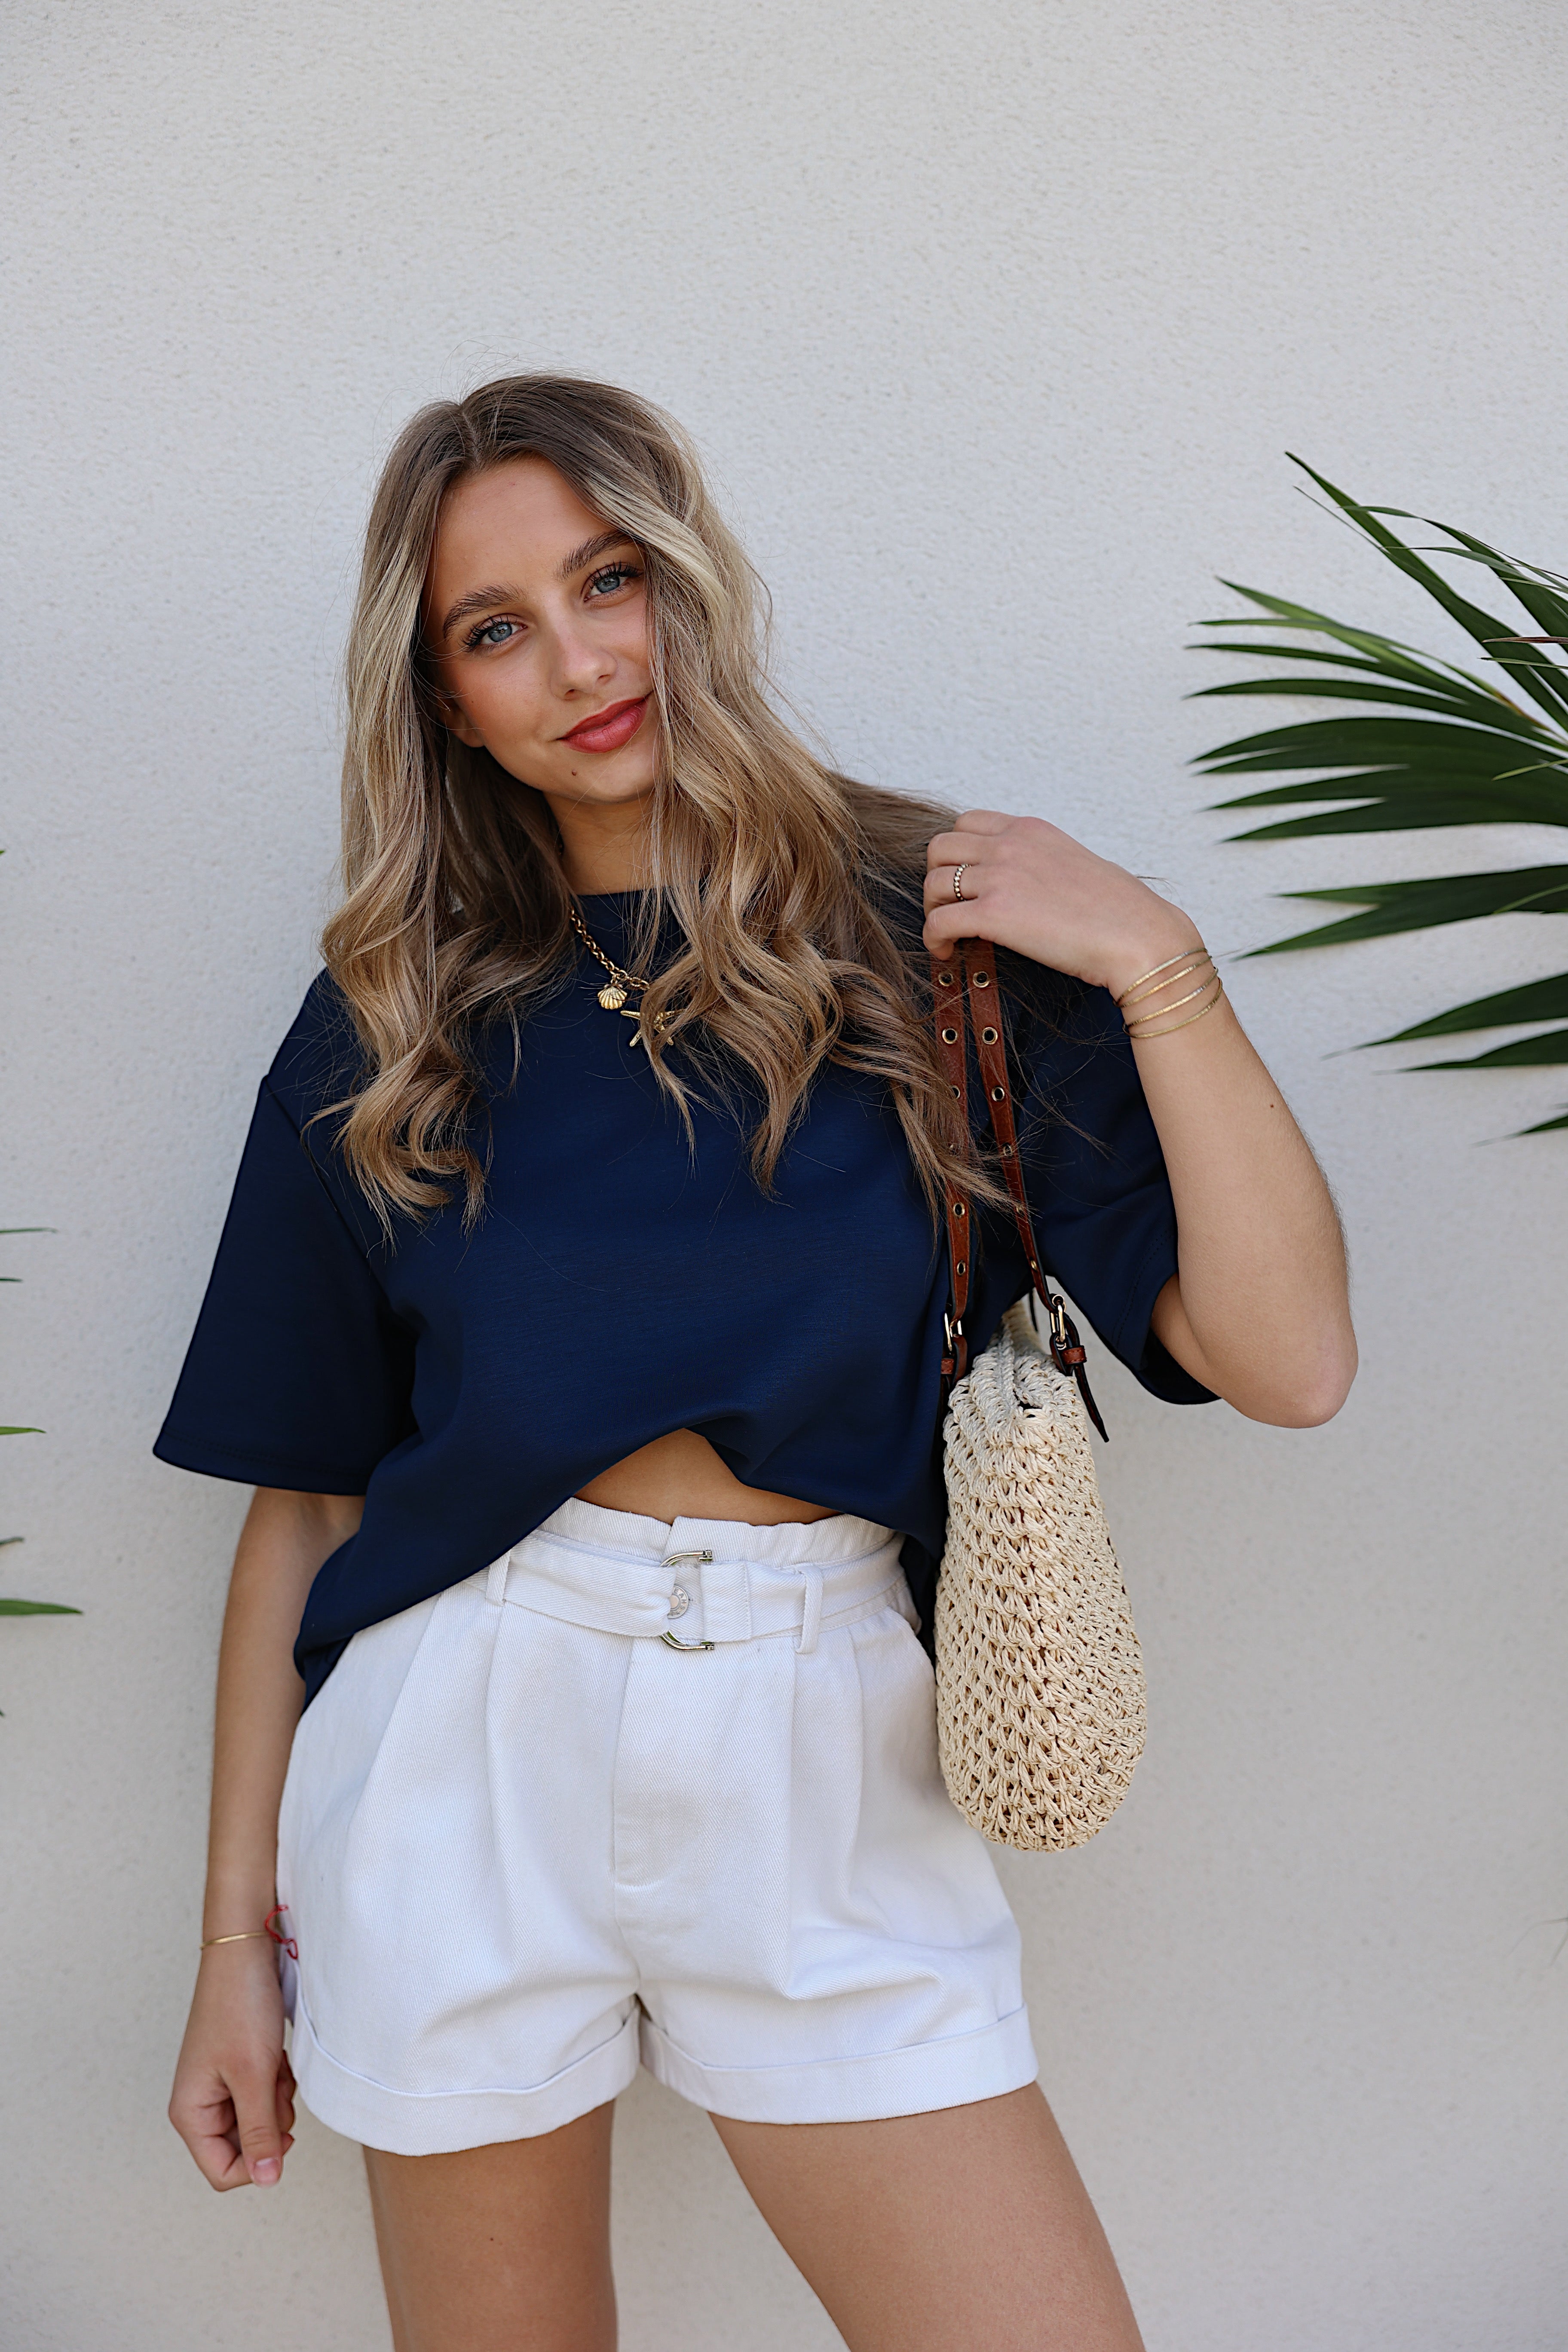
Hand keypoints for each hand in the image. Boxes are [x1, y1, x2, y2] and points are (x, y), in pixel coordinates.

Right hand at [168, 1939, 296, 2189]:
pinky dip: (278, 2079)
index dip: (257, 2163)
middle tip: (274, 2083)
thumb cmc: (240, 2006)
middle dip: (270, 2120)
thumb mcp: (254, 2075)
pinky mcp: (239, 2069)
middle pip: (245, 2146)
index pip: (222, 2172)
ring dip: (277, 2097)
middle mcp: (200, 2104)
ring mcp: (220, 2086)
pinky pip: (267, 2095)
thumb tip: (267, 2181)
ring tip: (274, 2063)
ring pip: (261, 2120)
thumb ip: (259, 2132)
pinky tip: (276, 2054)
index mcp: (190, 2113)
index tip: (282, 2134)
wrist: (245, 1952)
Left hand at [923, 810, 1199, 999]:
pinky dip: (933, 938)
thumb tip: (1024, 884)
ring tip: (950, 935)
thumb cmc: (1119, 911)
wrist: (1140, 937)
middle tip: (949, 908)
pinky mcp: (995, 914)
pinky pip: (938, 920)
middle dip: (936, 879)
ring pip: (932, 883)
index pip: (966, 822)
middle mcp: (1010, 845)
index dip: (955, 853)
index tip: (963, 881)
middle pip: (939, 848)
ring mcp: (1001, 876)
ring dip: (933, 910)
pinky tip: (946, 952)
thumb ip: (1041, 862)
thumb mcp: (1075, 864)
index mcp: (1031, 829)